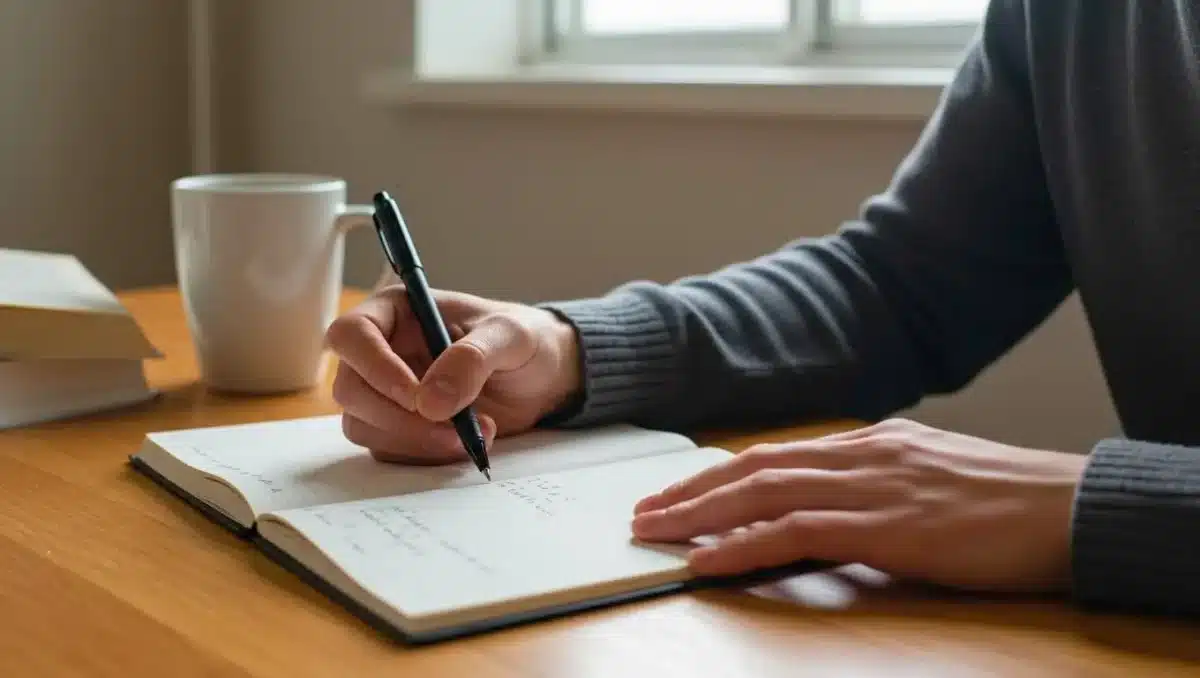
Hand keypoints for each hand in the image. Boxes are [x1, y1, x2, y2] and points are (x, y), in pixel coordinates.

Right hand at [324, 285, 581, 463]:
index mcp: (397, 311)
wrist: (543, 375)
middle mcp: (381, 351)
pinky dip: (427, 455)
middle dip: (397, 417)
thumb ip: (473, 358)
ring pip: (364, 426)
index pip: (352, 333)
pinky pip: (390, 450)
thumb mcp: (510, 336)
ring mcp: (387, 392)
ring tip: (475, 433)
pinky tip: (470, 441)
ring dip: (415, 441)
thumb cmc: (523, 339)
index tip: (416, 396)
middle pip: (350, 389)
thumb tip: (430, 402)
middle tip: (451, 426)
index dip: (373, 366)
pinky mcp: (400, 426)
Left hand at [631, 418, 1087, 593]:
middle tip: (643, 513)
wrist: (1066, 506)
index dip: (720, 474)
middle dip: (692, 490)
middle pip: (754, 467)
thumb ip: (875, 487)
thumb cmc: (1004, 501)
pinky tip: (708, 560)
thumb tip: (830, 510)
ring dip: (700, 514)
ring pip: (763, 492)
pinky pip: (796, 532)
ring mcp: (871, 486)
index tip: (679, 492)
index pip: (776, 454)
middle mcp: (860, 454)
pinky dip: (743, 544)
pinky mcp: (886, 525)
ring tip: (655, 534)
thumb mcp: (929, 479)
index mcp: (870, 442)